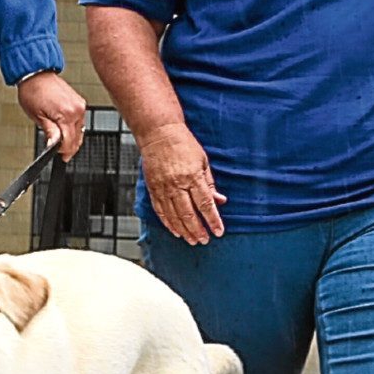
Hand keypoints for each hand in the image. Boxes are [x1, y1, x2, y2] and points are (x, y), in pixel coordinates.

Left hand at [15, 71, 90, 160]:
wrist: (36, 75)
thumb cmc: (33, 92)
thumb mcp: (37, 116)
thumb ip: (50, 132)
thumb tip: (54, 145)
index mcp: (66, 114)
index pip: (70, 141)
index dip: (64, 152)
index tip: (61, 156)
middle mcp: (77, 109)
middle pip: (77, 137)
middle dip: (68, 146)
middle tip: (59, 151)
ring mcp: (80, 105)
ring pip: (80, 130)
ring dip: (72, 138)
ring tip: (59, 139)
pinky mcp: (80, 102)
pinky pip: (80, 121)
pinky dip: (73, 127)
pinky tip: (64, 129)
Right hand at [136, 121, 224, 245]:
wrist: (159, 133)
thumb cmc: (183, 144)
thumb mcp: (203, 161)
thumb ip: (210, 183)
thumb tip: (220, 201)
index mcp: (192, 176)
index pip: (205, 204)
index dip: (212, 220)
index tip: (218, 232)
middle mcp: (177, 184)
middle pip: (189, 214)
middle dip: (198, 230)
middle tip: (204, 240)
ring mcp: (163, 187)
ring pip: (174, 216)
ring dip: (184, 230)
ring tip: (192, 240)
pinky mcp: (153, 188)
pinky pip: (160, 211)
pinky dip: (168, 223)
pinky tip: (176, 230)